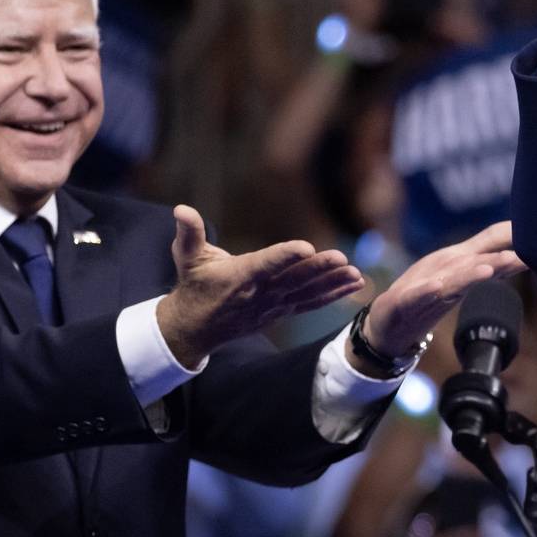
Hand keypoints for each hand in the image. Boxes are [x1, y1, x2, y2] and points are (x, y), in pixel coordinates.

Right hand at [156, 205, 364, 367]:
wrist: (196, 328)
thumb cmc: (194, 286)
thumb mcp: (187, 257)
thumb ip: (189, 232)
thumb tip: (181, 209)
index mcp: (240, 276)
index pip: (266, 264)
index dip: (285, 256)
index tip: (306, 246)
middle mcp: (260, 293)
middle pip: (293, 280)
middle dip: (318, 269)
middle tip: (341, 258)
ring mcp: (274, 305)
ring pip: (307, 293)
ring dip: (333, 284)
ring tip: (356, 274)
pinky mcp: (282, 311)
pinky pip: (311, 303)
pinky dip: (333, 295)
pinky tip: (354, 284)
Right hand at [361, 222, 523, 363]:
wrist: (388, 320)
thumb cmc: (425, 290)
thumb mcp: (460, 273)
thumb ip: (489, 259)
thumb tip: (523, 254)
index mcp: (460, 265)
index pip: (490, 253)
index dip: (512, 247)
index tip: (536, 240)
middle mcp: (444, 272)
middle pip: (473, 265)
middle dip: (496, 260)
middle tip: (519, 256)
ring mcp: (424, 287)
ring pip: (448, 281)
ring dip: (467, 274)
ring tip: (486, 270)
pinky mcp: (404, 302)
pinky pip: (416, 297)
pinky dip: (425, 292)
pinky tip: (436, 287)